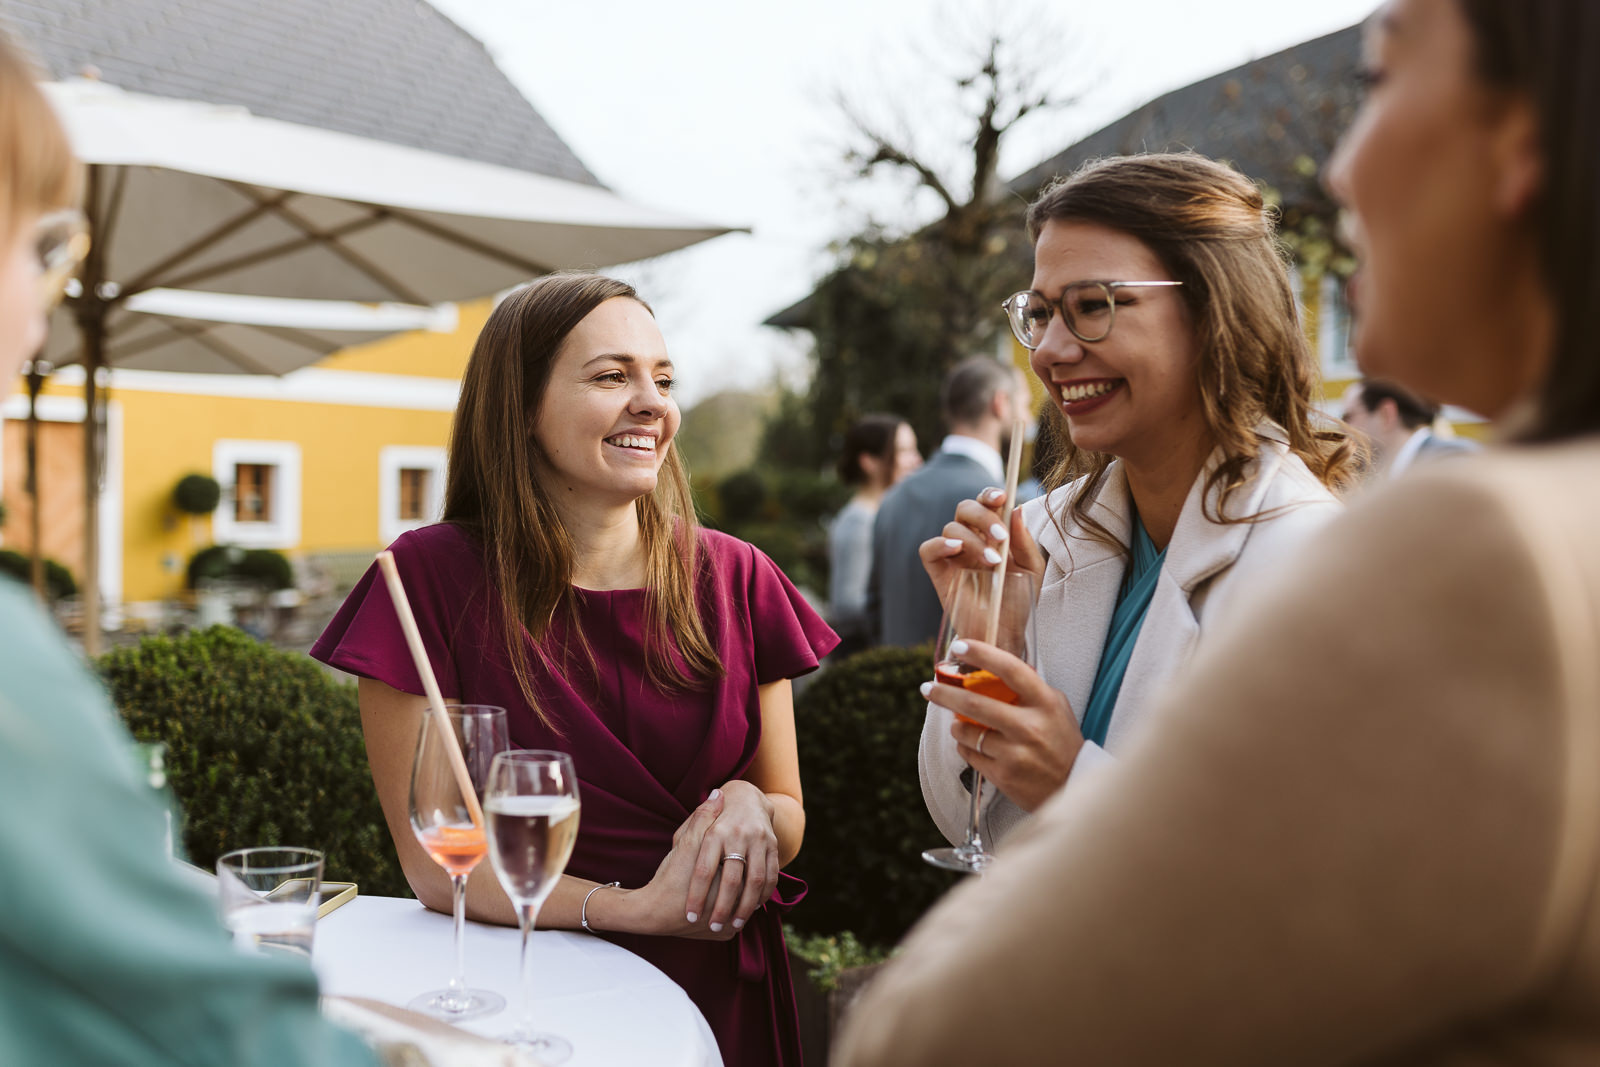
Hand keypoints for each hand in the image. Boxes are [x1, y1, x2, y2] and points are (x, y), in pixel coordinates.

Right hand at [608, 790, 735, 940]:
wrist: (649, 913)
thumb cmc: (668, 878)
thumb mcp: (685, 845)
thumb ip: (703, 819)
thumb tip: (719, 794)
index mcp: (725, 883)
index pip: (749, 864)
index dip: (746, 850)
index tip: (742, 841)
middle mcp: (730, 908)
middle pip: (749, 886)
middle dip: (749, 873)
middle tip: (746, 858)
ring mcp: (727, 926)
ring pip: (745, 904)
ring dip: (746, 891)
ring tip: (741, 876)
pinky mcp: (721, 935)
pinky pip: (736, 920)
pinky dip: (736, 906)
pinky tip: (730, 895)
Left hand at [687, 780, 778, 933]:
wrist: (747, 797)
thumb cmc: (712, 819)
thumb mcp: (693, 827)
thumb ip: (681, 850)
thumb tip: (668, 870)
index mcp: (714, 832)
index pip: (703, 871)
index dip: (697, 896)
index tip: (690, 917)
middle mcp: (738, 834)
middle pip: (731, 880)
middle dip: (723, 908)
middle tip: (714, 927)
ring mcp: (758, 839)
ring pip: (755, 881)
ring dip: (746, 907)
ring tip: (735, 924)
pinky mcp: (773, 845)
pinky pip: (771, 875)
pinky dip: (764, 894)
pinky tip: (754, 909)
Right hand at [919, 487, 1045, 612]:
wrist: (1006, 633)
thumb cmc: (1019, 601)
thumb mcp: (1031, 569)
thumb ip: (1024, 540)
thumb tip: (1017, 509)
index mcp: (993, 533)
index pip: (986, 503)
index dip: (990, 495)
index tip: (1002, 497)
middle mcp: (972, 539)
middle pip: (966, 508)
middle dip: (983, 516)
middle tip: (1000, 537)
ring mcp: (954, 556)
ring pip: (951, 528)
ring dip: (972, 540)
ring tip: (991, 562)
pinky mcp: (939, 573)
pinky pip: (928, 549)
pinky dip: (940, 544)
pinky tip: (957, 550)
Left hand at [921, 637, 1083, 811]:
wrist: (1073, 786)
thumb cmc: (1062, 741)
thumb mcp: (1055, 707)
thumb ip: (1029, 688)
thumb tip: (992, 667)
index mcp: (1045, 703)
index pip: (1010, 669)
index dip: (982, 654)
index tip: (960, 646)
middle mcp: (1030, 727)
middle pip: (975, 704)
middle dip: (944, 693)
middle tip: (928, 687)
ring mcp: (1016, 753)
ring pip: (967, 732)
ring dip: (955, 725)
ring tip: (957, 723)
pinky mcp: (1004, 775)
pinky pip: (970, 754)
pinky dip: (964, 746)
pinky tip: (969, 743)